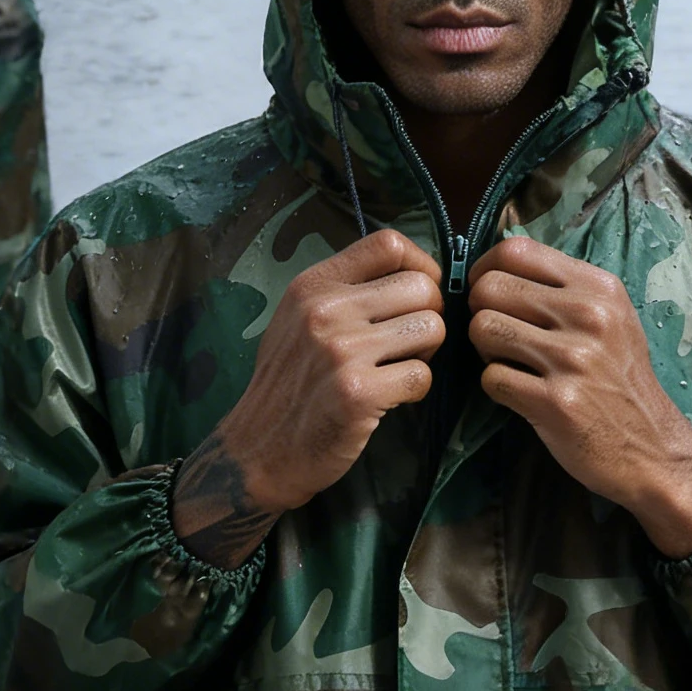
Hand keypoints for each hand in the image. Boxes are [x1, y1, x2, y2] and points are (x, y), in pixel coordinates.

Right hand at [171, 229, 443, 568]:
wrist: (259, 447)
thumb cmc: (287, 381)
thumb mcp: (298, 318)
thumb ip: (343, 291)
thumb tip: (411, 275)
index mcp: (312, 283)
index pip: (387, 243)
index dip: (420, 264)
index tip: (418, 293)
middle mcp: (326, 308)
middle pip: (421, 286)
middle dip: (428, 315)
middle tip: (410, 342)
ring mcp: (342, 350)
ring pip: (432, 328)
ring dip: (426, 353)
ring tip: (399, 367)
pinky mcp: (359, 392)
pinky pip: (423, 376)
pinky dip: (417, 389)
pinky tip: (392, 396)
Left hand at [469, 238, 691, 558]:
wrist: (654, 452)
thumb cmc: (620, 380)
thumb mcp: (610, 318)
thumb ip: (561, 288)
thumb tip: (494, 268)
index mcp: (599, 288)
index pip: (516, 250)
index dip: (485, 268)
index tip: (486, 291)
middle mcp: (589, 316)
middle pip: (489, 288)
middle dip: (480, 311)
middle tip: (497, 335)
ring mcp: (573, 360)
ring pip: (482, 328)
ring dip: (486, 350)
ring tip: (510, 363)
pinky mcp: (556, 402)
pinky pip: (491, 377)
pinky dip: (497, 387)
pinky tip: (522, 394)